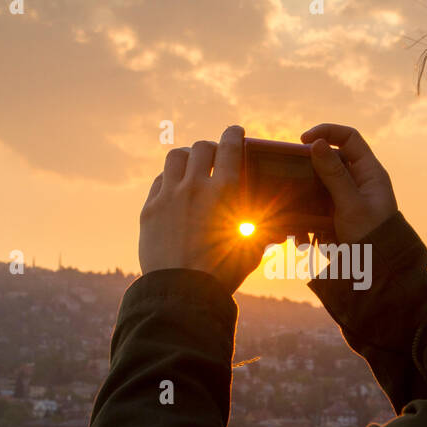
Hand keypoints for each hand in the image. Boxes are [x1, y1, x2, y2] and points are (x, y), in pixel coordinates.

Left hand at [138, 125, 266, 293]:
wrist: (181, 294)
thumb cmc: (222, 275)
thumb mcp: (251, 250)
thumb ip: (262, 232)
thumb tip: (276, 229)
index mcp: (225, 191)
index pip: (230, 146)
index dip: (234, 134)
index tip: (236, 131)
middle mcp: (195, 186)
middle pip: (201, 147)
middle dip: (211, 148)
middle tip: (215, 156)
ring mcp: (169, 196)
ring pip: (176, 157)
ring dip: (187, 158)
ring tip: (192, 168)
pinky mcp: (150, 209)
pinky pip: (159, 181)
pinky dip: (169, 180)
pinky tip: (175, 190)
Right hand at [300, 123, 397, 243]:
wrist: (380, 273)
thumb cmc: (373, 236)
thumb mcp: (351, 204)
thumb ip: (333, 174)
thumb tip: (317, 143)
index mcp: (369, 172)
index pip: (350, 138)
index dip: (328, 132)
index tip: (304, 140)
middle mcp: (358, 182)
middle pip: (329, 161)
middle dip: (308, 167)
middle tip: (290, 174)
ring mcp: (346, 199)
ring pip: (319, 185)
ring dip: (304, 195)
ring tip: (290, 206)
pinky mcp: (336, 217)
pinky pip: (316, 209)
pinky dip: (305, 219)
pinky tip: (299, 234)